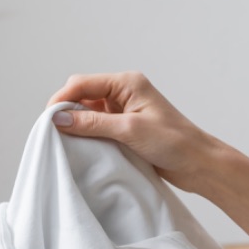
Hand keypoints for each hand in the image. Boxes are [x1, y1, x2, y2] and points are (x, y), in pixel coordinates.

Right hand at [47, 72, 233, 195]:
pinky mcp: (126, 127)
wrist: (200, 164)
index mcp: (127, 83)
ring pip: (88, 111)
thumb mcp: (129, 130)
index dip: (62, 100)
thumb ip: (93, 123)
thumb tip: (58, 120)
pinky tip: (84, 146)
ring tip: (68, 142)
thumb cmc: (174, 143)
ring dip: (78, 124)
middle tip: (55, 133)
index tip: (48, 121)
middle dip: (67, 111)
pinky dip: (89, 134)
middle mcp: (124, 92)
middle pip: (82, 95)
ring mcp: (125, 109)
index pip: (82, 83)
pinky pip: (98, 125)